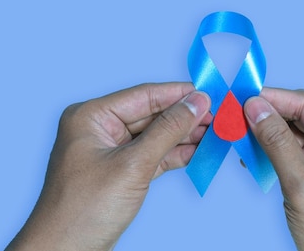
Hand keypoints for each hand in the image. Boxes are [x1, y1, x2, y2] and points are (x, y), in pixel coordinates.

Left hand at [6, 83, 211, 250]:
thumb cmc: (83, 210)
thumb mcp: (132, 165)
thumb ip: (168, 131)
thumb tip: (196, 103)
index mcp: (91, 116)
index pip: (144, 96)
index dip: (179, 94)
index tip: (210, 93)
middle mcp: (100, 128)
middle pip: (152, 114)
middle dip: (185, 116)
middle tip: (219, 115)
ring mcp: (111, 151)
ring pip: (155, 135)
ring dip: (184, 136)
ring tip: (216, 132)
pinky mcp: (121, 172)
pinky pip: (153, 155)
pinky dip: (175, 154)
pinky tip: (199, 151)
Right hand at [244, 88, 303, 250]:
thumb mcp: (302, 184)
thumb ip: (277, 142)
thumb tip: (255, 107)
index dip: (273, 99)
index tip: (241, 97)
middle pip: (302, 118)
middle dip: (268, 118)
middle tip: (235, 118)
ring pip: (297, 136)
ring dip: (268, 137)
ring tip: (239, 138)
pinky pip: (297, 155)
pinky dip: (275, 155)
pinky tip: (254, 158)